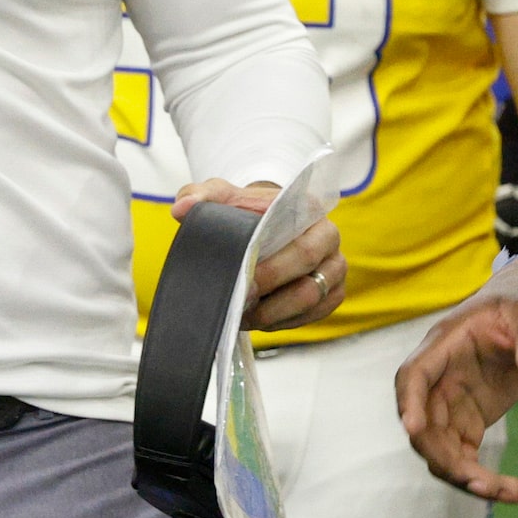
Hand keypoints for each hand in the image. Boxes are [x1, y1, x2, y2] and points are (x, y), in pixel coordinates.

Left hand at [173, 178, 346, 331]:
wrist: (266, 224)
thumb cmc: (246, 211)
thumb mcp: (222, 196)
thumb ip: (200, 195)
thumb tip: (182, 209)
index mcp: (310, 209)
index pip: (298, 240)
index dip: (272, 265)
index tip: (242, 274)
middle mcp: (330, 237)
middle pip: (307, 274)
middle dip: (270, 293)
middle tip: (239, 302)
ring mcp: (335, 268)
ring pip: (310, 300)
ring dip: (274, 313)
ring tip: (242, 315)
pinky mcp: (332, 294)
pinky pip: (312, 316)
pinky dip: (284, 322)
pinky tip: (258, 319)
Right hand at [395, 259, 517, 502]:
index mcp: (444, 344)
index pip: (414, 375)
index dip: (409, 402)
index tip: (413, 428)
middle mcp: (440, 378)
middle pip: (424, 425)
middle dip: (444, 457)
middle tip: (481, 482)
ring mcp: (452, 403)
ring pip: (441, 449)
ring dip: (466, 477)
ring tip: (508, 493)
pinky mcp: (469, 420)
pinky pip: (464, 456)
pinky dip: (481, 478)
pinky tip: (511, 491)